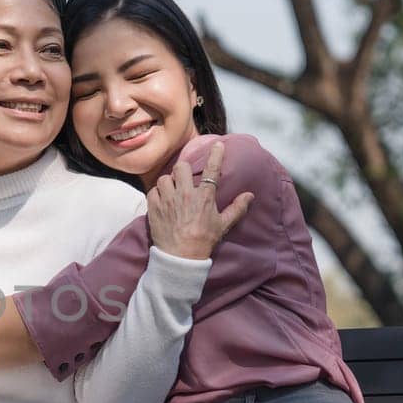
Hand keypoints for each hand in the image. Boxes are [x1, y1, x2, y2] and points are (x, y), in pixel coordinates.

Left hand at [147, 140, 253, 259]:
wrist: (180, 258)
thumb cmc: (203, 241)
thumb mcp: (223, 225)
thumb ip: (237, 208)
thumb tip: (250, 195)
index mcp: (204, 197)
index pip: (211, 170)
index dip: (216, 155)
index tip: (217, 144)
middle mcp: (185, 195)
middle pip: (180, 167)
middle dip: (182, 170)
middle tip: (184, 179)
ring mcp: (168, 200)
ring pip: (164, 178)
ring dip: (168, 182)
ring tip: (172, 191)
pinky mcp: (154, 207)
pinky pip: (152, 191)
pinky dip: (156, 194)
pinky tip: (161, 200)